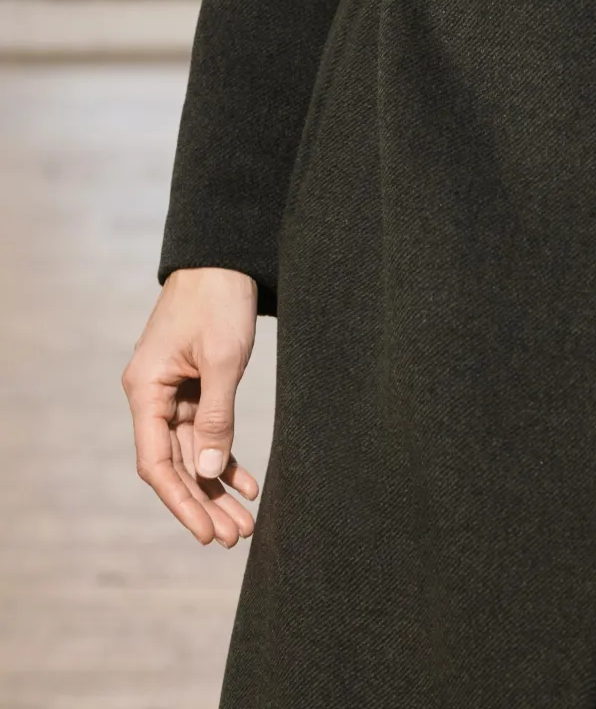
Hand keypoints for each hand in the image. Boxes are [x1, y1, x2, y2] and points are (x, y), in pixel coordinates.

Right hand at [122, 267, 259, 545]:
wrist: (224, 258)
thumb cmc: (218, 301)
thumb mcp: (222, 360)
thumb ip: (216, 418)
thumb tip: (210, 474)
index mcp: (146, 390)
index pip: (157, 463)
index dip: (181, 502)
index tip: (207, 533)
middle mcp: (153, 396)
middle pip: (176, 464)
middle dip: (205, 502)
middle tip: (236, 537)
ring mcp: (173, 391)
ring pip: (194, 453)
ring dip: (218, 486)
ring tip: (246, 523)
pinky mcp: (195, 384)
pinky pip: (207, 431)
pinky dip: (227, 457)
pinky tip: (249, 483)